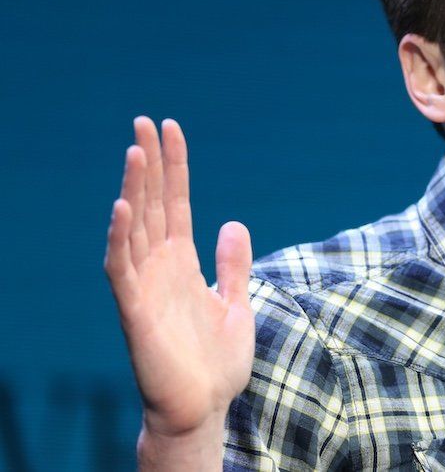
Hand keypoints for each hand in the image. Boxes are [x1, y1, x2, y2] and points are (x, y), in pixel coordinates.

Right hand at [104, 117, 254, 438]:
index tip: (170, 128)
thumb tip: (232, 222)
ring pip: (135, 229)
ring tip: (136, 152)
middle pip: (154, 205)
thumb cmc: (216, 362)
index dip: (175, 167)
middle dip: (151, 164)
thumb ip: (233, 264)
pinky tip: (123, 208)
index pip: (177, 203)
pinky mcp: (135, 312)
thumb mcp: (236, 302)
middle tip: (144, 122)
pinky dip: (120, 239)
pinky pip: (121, 270)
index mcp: (183, 262)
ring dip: (135, 190)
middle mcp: (161, 267)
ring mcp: (146, 287)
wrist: (204, 409)